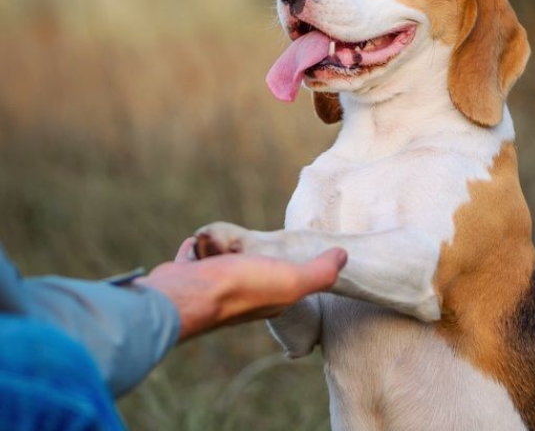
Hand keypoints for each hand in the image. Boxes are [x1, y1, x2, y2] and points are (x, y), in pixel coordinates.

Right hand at [136, 238, 346, 340]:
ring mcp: (212, 286)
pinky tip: (199, 243)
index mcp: (269, 298)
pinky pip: (195, 256)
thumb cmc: (241, 287)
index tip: (290, 250)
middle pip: (250, 267)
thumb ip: (319, 272)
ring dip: (222, 247)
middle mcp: (241, 295)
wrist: (186, 294)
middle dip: (250, 253)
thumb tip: (344, 255)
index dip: (290, 265)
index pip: (285, 279)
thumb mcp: (291, 280)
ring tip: (224, 242)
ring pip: (222, 260)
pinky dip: (198, 248)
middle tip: (250, 243)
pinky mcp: (188, 275)